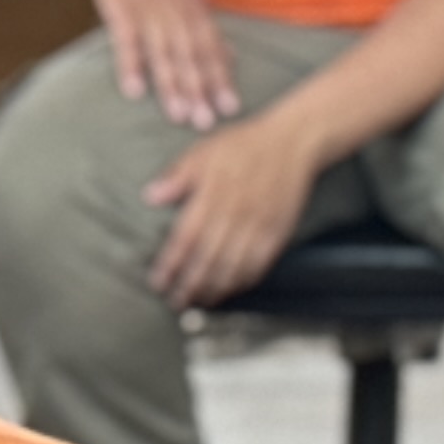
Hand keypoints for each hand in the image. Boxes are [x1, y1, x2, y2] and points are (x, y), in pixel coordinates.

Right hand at [89, 0, 236, 129]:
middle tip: (207, 123)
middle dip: (199, 90)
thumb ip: (208, 30)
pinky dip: (130, 67)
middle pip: (190, 58)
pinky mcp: (121, 12)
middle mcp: (177, 15)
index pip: (212, 50)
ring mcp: (149, 14)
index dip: (221, 80)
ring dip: (171, 86)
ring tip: (178, 116)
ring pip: (163, 55)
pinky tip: (133, 92)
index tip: (231, 109)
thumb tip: (233, 56)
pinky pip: (127, 44)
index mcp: (195, 13)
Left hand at [144, 101, 329, 305]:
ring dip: (214, 290)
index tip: (158, 282)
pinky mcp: (278, 232)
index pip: (186, 238)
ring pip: (233, 268)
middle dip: (189, 286)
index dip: (170, 264)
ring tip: (199, 302)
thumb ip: (177, 176)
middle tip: (175, 301)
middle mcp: (236, 213)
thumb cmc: (243, 145)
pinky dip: (241, 282)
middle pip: (208, 260)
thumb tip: (151, 196)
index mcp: (213, 194)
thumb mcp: (204, 151)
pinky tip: (229, 290)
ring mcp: (259, 225)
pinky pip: (258, 265)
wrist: (292, 141)